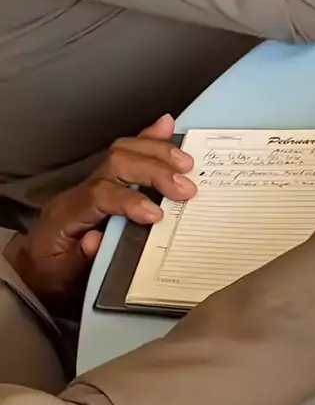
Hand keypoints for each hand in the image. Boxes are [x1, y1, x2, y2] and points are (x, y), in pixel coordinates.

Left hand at [4, 115, 195, 309]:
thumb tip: (98, 241)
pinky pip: (126, 155)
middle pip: (116, 164)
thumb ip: (81, 259)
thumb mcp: (63, 276)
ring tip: (186, 164)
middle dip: (154, 171)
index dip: (130, 200)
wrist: (38, 266)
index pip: (100, 195)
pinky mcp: (104, 182)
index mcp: (68, 214)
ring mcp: (92, 182)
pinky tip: (166, 127)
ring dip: (157, 153)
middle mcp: (80, 191)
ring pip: (123, 153)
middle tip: (185, 188)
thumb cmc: (53, 273)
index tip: (157, 215)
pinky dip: (149, 140)